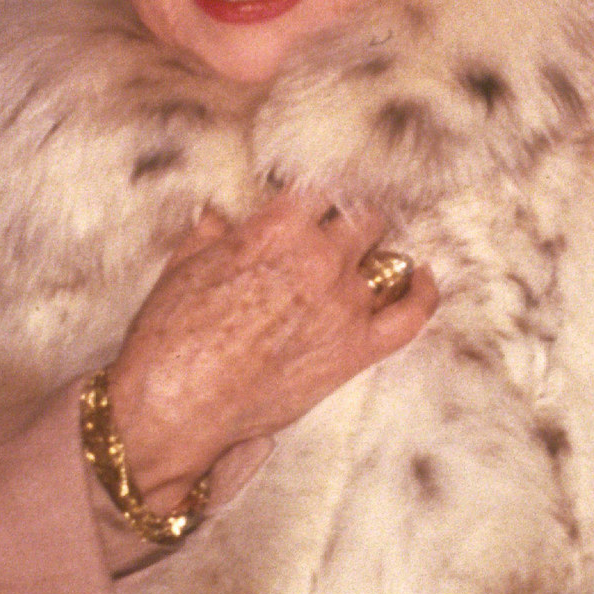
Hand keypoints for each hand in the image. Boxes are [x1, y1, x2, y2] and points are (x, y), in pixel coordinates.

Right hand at [100, 193, 434, 513]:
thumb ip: (213, 232)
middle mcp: (320, 258)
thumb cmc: (170, 336)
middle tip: (340, 236)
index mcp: (278, 228)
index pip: (322, 188)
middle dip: (351, 224)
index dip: (320, 196)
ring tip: (364, 264)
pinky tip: (420, 278)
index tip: (319, 203)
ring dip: (374, 259)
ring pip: (387, 259)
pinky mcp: (358, 349)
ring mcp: (345, 304)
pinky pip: (413, 313)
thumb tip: (222, 215)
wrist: (175, 405)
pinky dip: (423, 291)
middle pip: (363, 219)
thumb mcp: (183, 266)